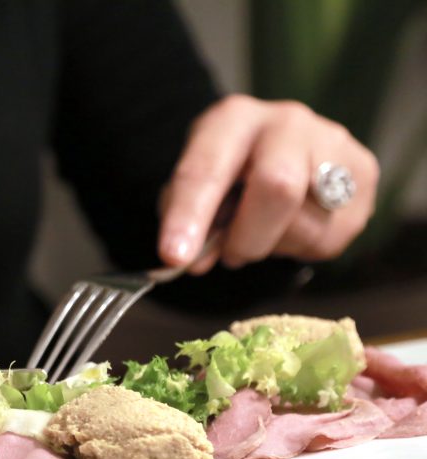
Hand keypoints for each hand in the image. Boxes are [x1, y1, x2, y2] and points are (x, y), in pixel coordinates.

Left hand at [158, 94, 379, 271]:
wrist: (275, 150)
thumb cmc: (225, 175)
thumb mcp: (192, 188)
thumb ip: (187, 220)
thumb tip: (195, 261)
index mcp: (234, 119)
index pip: (208, 169)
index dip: (189, 216)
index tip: (173, 256)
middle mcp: (288, 122)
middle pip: (278, 186)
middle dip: (247, 237)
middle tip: (229, 256)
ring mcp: (334, 144)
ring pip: (304, 223)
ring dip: (269, 245)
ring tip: (258, 233)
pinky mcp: (364, 174)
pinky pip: (330, 237)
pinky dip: (297, 248)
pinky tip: (287, 228)